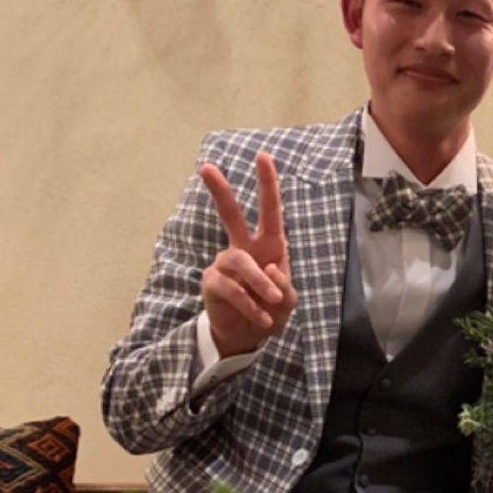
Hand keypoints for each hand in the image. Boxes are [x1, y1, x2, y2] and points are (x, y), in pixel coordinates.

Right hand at [199, 151, 296, 356]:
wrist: (249, 336)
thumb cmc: (271, 311)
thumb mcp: (288, 301)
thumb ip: (284, 285)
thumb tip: (267, 267)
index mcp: (268, 246)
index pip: (270, 212)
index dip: (268, 184)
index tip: (263, 156)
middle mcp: (244, 249)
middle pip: (230, 215)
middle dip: (219, 191)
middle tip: (205, 167)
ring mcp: (225, 264)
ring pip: (242, 262)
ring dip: (261, 283)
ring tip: (272, 303)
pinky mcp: (212, 282)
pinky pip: (232, 289)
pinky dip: (251, 305)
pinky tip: (262, 318)